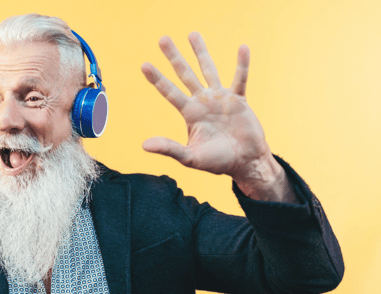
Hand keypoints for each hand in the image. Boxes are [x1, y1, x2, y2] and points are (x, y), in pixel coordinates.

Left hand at [141, 32, 295, 201]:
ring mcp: (220, 99)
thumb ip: (169, 148)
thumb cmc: (217, 162)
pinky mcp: (239, 100)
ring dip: (201, 52)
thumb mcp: (190, 158)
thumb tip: (144, 145)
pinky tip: (242, 48)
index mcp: (189, 114)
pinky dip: (242, 64)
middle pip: (185, 74)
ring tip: (192, 34)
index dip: (157, 79)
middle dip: (174, 57)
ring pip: (209, 70)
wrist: (245, 163)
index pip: (169, 92)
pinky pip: (240, 78)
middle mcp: (202, 102)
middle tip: (163, 39)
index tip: (144, 65)